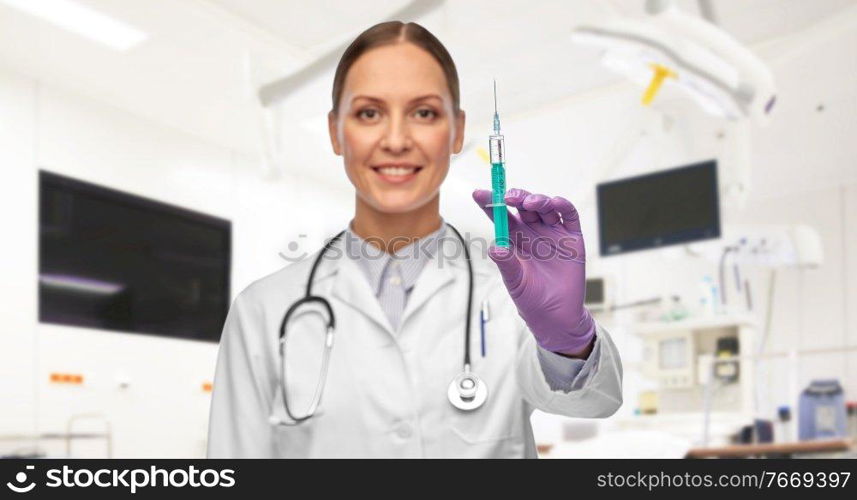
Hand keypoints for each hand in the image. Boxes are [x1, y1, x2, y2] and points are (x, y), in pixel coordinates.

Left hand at [472, 188, 594, 354]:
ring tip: (528, 202)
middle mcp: (533, 232)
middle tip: (508, 197)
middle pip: (523, 206)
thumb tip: (494, 247)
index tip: (478, 194)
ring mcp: (553, 233)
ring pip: (544, 207)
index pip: (501, 216)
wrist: (556, 316)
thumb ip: (506, 263)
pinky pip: (568, 216)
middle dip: (515, 197)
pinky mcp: (572, 238)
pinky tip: (554, 203)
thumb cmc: (531, 299)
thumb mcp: (515, 282)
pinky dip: (562, 206)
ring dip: (537, 199)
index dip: (490, 203)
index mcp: (515, 240)